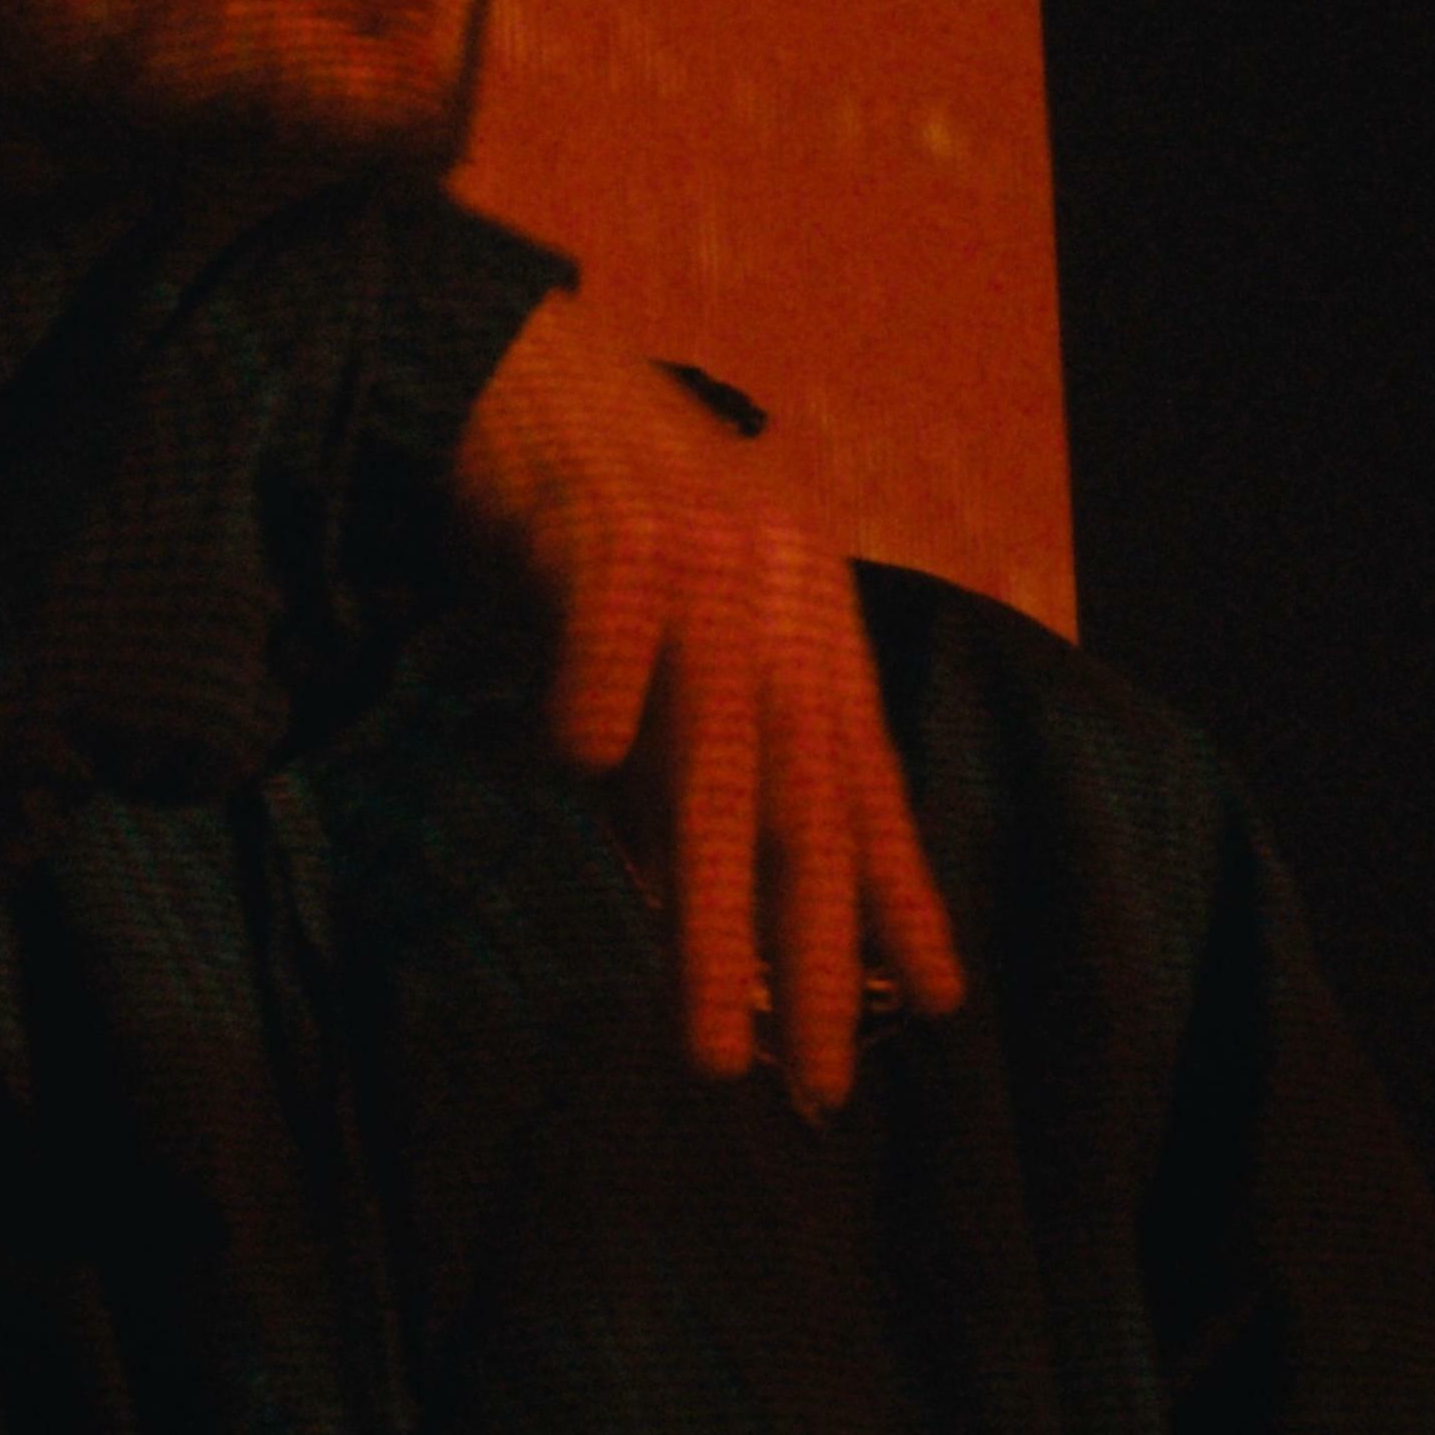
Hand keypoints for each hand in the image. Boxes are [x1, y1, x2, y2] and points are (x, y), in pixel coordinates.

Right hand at [452, 291, 964, 1111]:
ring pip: (715, 751)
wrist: (502, 352)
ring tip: (713, 1041)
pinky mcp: (606, 515)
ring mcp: (696, 551)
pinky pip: (603, 630)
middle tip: (823, 1081)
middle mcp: (772, 587)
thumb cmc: (574, 510)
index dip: (897, 891)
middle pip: (802, 793)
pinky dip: (590, 699)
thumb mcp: (658, 637)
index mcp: (801, 610)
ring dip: (713, 905)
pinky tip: (568, 760)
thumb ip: (673, 757)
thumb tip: (684, 899)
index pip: (861, 776)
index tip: (932, 1004)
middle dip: (816, 949)